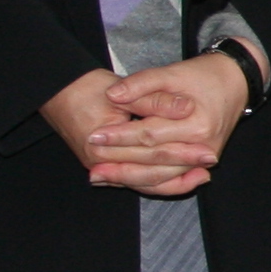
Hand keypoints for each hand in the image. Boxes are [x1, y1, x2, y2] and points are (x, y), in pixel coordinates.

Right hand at [41, 66, 217, 195]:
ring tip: (203, 175)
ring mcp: (101, 169)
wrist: (59, 92)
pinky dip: (159, 182)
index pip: (150, 151)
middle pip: (150, 171)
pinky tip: (183, 178)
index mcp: (102, 145)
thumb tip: (186, 108)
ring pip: (144, 182)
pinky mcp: (106, 169)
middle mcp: (100, 164)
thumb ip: (154, 101)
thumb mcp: (122, 90)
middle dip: (183, 167)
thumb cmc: (88, 88)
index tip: (208, 147)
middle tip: (211, 160)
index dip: (181, 150)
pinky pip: (137, 182)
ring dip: (174, 181)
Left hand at [97, 54, 251, 190]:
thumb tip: (113, 95)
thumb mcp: (172, 73)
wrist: (236, 81)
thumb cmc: (202, 75)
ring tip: (101, 176)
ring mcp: (205, 156)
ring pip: (162, 176)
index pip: (150, 135)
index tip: (94, 135)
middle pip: (154, 160)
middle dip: (120, 162)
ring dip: (130, 178)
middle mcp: (203, 146)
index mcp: (196, 124)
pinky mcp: (202, 161)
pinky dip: (149, 181)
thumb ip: (142, 83)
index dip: (120, 136)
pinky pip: (174, 178)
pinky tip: (125, 180)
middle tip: (91, 164)